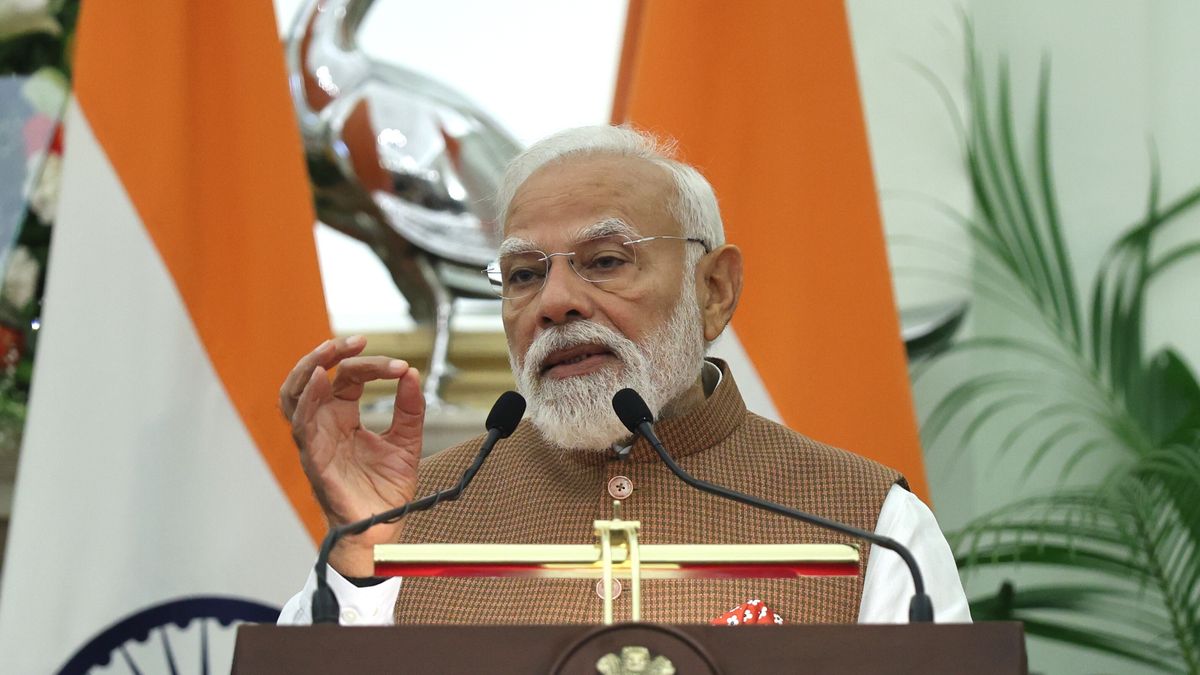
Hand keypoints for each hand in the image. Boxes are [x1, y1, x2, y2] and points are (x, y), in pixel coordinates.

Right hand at [281, 336, 424, 576]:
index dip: (371, 364)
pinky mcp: (315, 461)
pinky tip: (322, 382)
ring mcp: (316, 442)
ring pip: (294, 397)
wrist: (384, 530)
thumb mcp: (406, 442)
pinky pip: (302, 427)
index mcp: (343, 418)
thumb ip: (410, 409)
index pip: (348, 377)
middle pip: (311, 378)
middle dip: (327, 354)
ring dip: (309, 370)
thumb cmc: (385, 491)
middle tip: (354, 341)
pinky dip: (308, 402)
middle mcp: (325, 426)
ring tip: (330, 352)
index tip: (400, 366)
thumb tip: (413, 374)